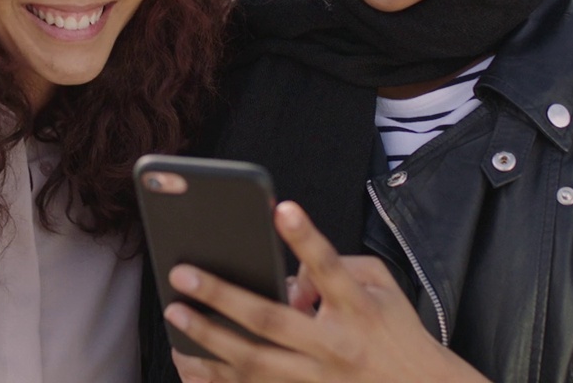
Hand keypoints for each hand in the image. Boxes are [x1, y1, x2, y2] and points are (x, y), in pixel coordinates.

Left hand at [165, 201, 489, 382]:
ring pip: (253, 365)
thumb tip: (289, 271)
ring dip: (208, 341)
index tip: (283, 208)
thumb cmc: (397, 331)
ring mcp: (318, 380)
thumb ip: (340, 265)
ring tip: (175, 318)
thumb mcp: (382, 287)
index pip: (330, 268)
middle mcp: (336, 346)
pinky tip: (190, 365)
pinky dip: (217, 381)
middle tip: (181, 275)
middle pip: (271, 321)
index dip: (306, 238)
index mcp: (359, 309)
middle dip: (222, 296)